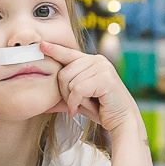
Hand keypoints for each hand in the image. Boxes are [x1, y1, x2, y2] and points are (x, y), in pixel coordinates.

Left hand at [39, 41, 152, 165]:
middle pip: (63, 73)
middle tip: (75, 104)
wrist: (122, 120)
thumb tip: (46, 105)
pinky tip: (81, 109)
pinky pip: (77, 89)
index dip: (55, 50)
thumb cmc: (102, 110)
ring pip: (70, 82)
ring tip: (85, 105)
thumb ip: (65, 98)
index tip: (42, 45)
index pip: (69, 53)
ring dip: (72, 99)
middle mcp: (97, 60)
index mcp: (91, 62)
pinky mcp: (104, 78)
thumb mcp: (79, 101)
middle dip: (64, 93)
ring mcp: (102, 67)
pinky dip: (75, 102)